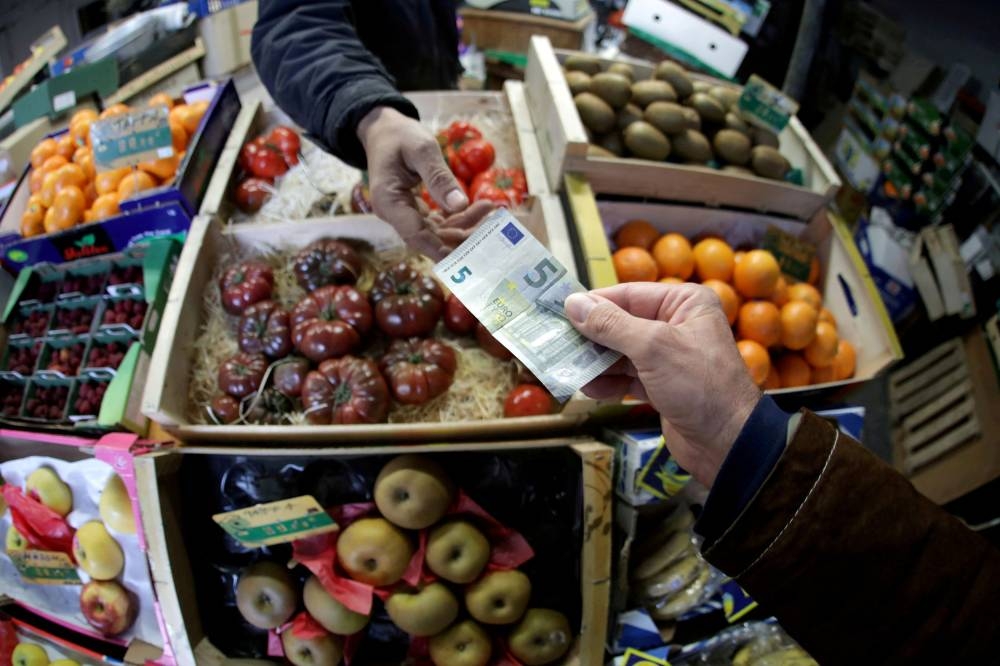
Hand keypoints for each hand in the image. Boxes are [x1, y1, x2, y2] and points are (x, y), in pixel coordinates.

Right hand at [358, 106, 476, 258]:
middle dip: (462, 236)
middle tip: (491, 227)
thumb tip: (460, 204)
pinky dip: (460, 216)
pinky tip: (482, 207)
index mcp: (388, 202)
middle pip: (430, 237)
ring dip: (465, 225)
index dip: (440, 249)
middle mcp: (395, 214)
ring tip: (490, 209)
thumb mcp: (421, 150)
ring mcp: (405, 214)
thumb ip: (439, 177)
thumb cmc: (400, 136)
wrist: (385, 130)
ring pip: (439, 231)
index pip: (415, 235)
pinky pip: (440, 221)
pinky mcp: (416, 211)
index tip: (467, 257)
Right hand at [564, 283, 760, 486]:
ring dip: (595, 363)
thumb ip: (611, 325)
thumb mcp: (652, 348)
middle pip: (621, 324)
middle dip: (591, 337)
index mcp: (684, 303)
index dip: (593, 303)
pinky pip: (627, 377)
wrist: (729, 443)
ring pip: (620, 353)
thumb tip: (574, 304)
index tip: (559, 310)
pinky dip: (608, 383)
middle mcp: (677, 325)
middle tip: (556, 342)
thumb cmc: (700, 386)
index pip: (629, 294)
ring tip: (568, 368)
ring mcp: (669, 357)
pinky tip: (589, 389)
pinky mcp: (662, 386)